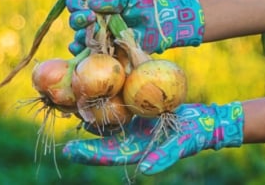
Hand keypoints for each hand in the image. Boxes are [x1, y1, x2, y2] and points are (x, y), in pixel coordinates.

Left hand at [63, 102, 243, 174]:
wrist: (203, 123)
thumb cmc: (193, 136)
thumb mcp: (181, 146)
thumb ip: (163, 158)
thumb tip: (144, 170)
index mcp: (137, 151)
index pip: (108, 155)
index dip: (88, 155)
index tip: (69, 150)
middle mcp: (131, 139)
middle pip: (101, 141)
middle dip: (81, 139)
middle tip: (61, 129)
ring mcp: (134, 126)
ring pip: (107, 125)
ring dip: (91, 118)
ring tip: (71, 109)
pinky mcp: (140, 113)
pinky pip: (119, 109)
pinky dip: (106, 104)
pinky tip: (96, 93)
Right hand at [66, 0, 204, 53]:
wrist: (161, 24)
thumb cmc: (145, 6)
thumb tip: (91, 3)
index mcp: (97, 5)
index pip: (76, 3)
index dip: (75, 4)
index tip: (87, 7)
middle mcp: (94, 21)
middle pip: (75, 22)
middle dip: (79, 20)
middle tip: (91, 18)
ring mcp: (99, 37)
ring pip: (79, 39)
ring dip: (81, 37)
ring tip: (91, 35)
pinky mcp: (106, 52)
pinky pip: (88, 55)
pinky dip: (83, 53)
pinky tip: (84, 49)